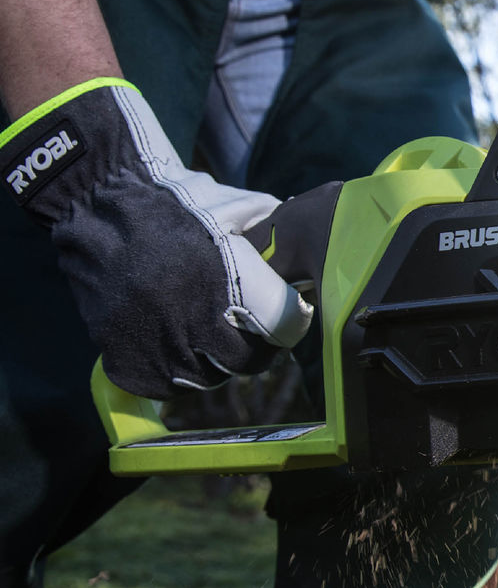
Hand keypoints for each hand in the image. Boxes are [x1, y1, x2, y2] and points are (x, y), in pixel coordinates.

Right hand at [1, 80, 312, 398]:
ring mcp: (157, 342)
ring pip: (208, 377)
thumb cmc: (176, 204)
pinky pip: (165, 384)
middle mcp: (193, 318)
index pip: (284, 326)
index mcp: (228, 279)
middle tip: (252, 330)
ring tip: (208, 332)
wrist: (99, 203)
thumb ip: (273, 238)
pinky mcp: (126, 358)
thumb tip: (307, 258)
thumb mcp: (234, 210)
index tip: (290, 314)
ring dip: (216, 360)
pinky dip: (175, 371)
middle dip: (257, 346)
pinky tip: (175, 344)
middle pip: (248, 359)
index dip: (293, 320)